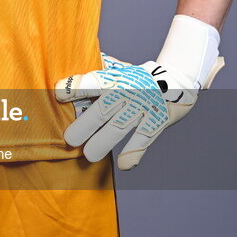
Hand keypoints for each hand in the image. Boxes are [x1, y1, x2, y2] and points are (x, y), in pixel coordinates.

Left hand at [54, 15, 223, 169]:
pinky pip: (145, 137)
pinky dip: (134, 151)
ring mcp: (143, 107)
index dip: (76, 87)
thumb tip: (67, 78)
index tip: (59, 93)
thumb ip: (98, 75)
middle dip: (86, 124)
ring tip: (89, 155)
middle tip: (70, 139)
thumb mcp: (119, 71)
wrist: (177, 77)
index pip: (93, 82)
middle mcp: (127, 92)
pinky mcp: (158, 119)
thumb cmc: (139, 77)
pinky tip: (124, 165)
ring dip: (104, 141)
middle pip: (103, 109)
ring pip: (121, 126)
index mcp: (115, 79)